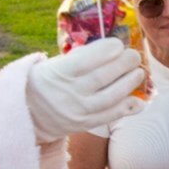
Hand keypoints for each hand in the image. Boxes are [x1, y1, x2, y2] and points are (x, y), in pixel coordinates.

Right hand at [27, 39, 144, 142]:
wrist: (28, 113)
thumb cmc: (46, 81)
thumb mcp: (54, 64)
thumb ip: (79, 58)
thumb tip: (111, 50)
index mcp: (59, 73)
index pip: (87, 60)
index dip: (107, 50)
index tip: (118, 44)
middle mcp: (70, 93)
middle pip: (103, 77)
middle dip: (124, 64)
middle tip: (134, 56)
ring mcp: (79, 111)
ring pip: (111, 97)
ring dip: (129, 83)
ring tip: (139, 72)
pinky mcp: (85, 124)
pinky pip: (110, 116)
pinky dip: (128, 108)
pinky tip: (139, 101)